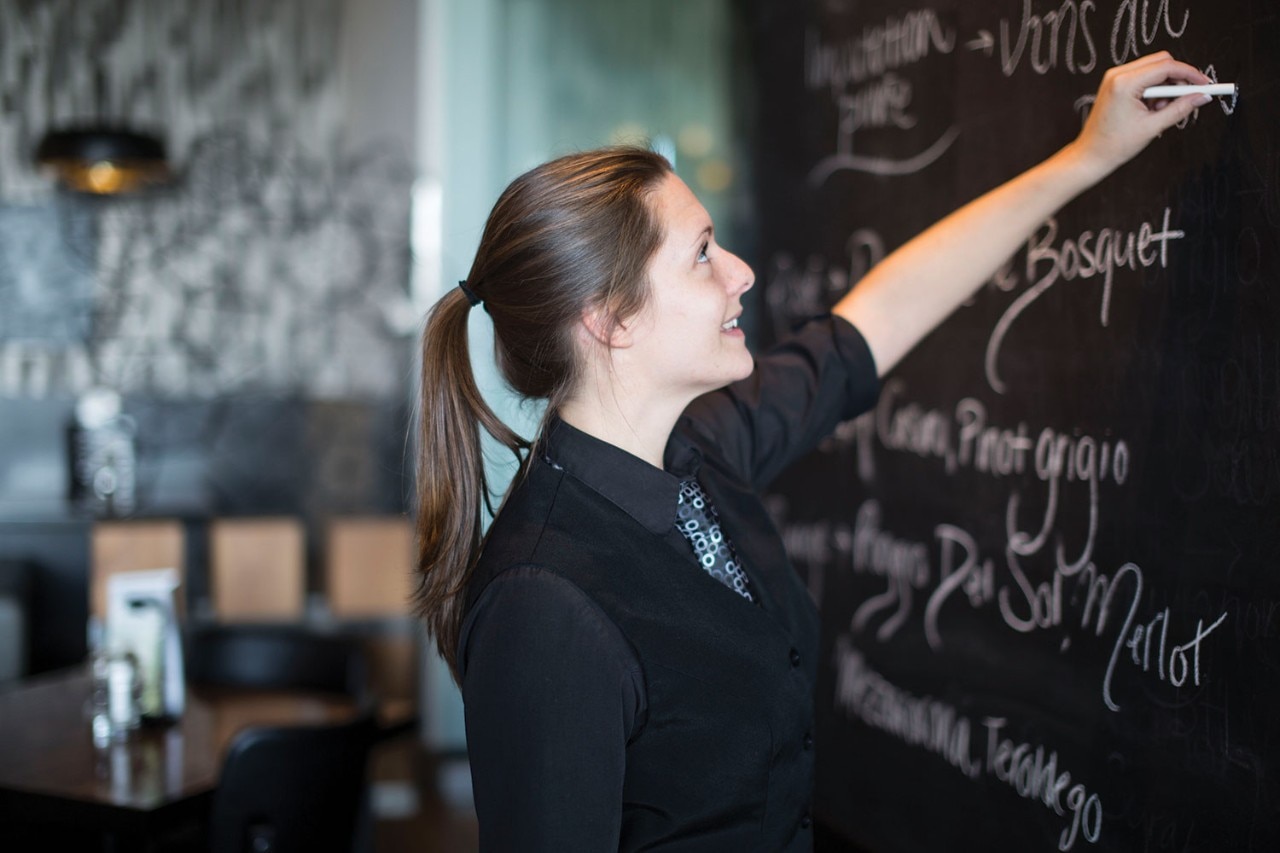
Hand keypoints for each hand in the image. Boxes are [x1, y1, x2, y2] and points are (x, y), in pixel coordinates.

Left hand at [1070, 52, 1211, 179]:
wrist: (1090, 155)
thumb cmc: (1115, 145)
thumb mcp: (1153, 127)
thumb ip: (1181, 108)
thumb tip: (1203, 96)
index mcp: (1124, 83)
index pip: (1167, 67)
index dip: (1190, 74)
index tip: (1205, 84)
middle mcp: (1117, 75)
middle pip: (1161, 61)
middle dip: (1178, 78)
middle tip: (1187, 98)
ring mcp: (1114, 77)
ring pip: (1153, 68)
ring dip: (1165, 86)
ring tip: (1160, 111)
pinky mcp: (1115, 83)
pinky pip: (1143, 77)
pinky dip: (1154, 89)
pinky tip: (1151, 109)